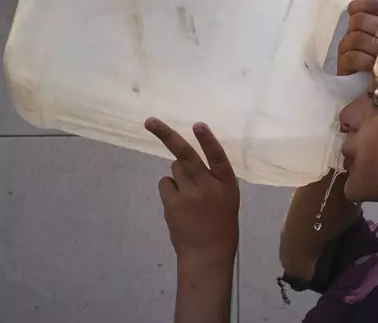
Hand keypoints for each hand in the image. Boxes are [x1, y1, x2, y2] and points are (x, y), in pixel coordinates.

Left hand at [145, 118, 239, 261]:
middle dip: (165, 135)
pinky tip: (179, 204)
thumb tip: (185, 163)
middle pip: (185, 155)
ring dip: (178, 175)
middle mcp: (208, 186)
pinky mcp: (172, 205)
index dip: (208, 140)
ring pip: (174, 169)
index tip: (197, 124)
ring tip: (188, 194)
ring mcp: (189, 195)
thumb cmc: (222, 226)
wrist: (207, 255)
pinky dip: (170, 190)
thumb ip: (213, 181)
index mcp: (227, 185)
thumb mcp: (227, 200)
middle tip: (150, 121)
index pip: (218, 157)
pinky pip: (166, 184)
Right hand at [337, 0, 377, 75]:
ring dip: (372, 47)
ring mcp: (346, 50)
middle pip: (358, 20)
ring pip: (354, 38)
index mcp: (366, 25)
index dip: (368, 6)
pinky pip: (350, 57)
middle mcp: (354, 34)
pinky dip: (364, 61)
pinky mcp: (343, 67)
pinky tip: (373, 67)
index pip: (357, 7)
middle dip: (375, 29)